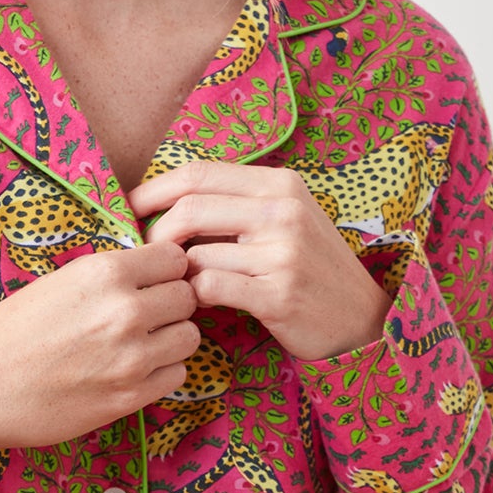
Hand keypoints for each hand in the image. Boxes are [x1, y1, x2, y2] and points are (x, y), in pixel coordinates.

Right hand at [0, 242, 198, 456]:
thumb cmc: (10, 332)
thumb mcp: (58, 282)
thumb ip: (109, 276)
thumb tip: (154, 272)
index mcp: (104, 273)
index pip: (174, 258)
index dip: (166, 269)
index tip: (153, 280)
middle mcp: (124, 312)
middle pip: (187, 297)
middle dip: (172, 304)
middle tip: (148, 315)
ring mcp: (132, 358)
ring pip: (190, 337)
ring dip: (171, 339)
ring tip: (142, 343)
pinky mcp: (131, 396)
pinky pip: (177, 374)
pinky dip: (162, 372)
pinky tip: (133, 370)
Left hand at [129, 162, 390, 361]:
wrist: (360, 319)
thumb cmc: (311, 268)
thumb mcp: (285, 219)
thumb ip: (236, 205)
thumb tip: (165, 202)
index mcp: (280, 185)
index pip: (198, 174)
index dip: (154, 190)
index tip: (131, 208)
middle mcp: (283, 212)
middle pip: (189, 209)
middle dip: (156, 235)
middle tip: (148, 257)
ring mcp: (283, 253)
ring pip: (195, 254)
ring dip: (179, 274)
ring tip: (185, 285)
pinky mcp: (278, 295)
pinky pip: (210, 288)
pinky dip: (196, 297)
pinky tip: (205, 303)